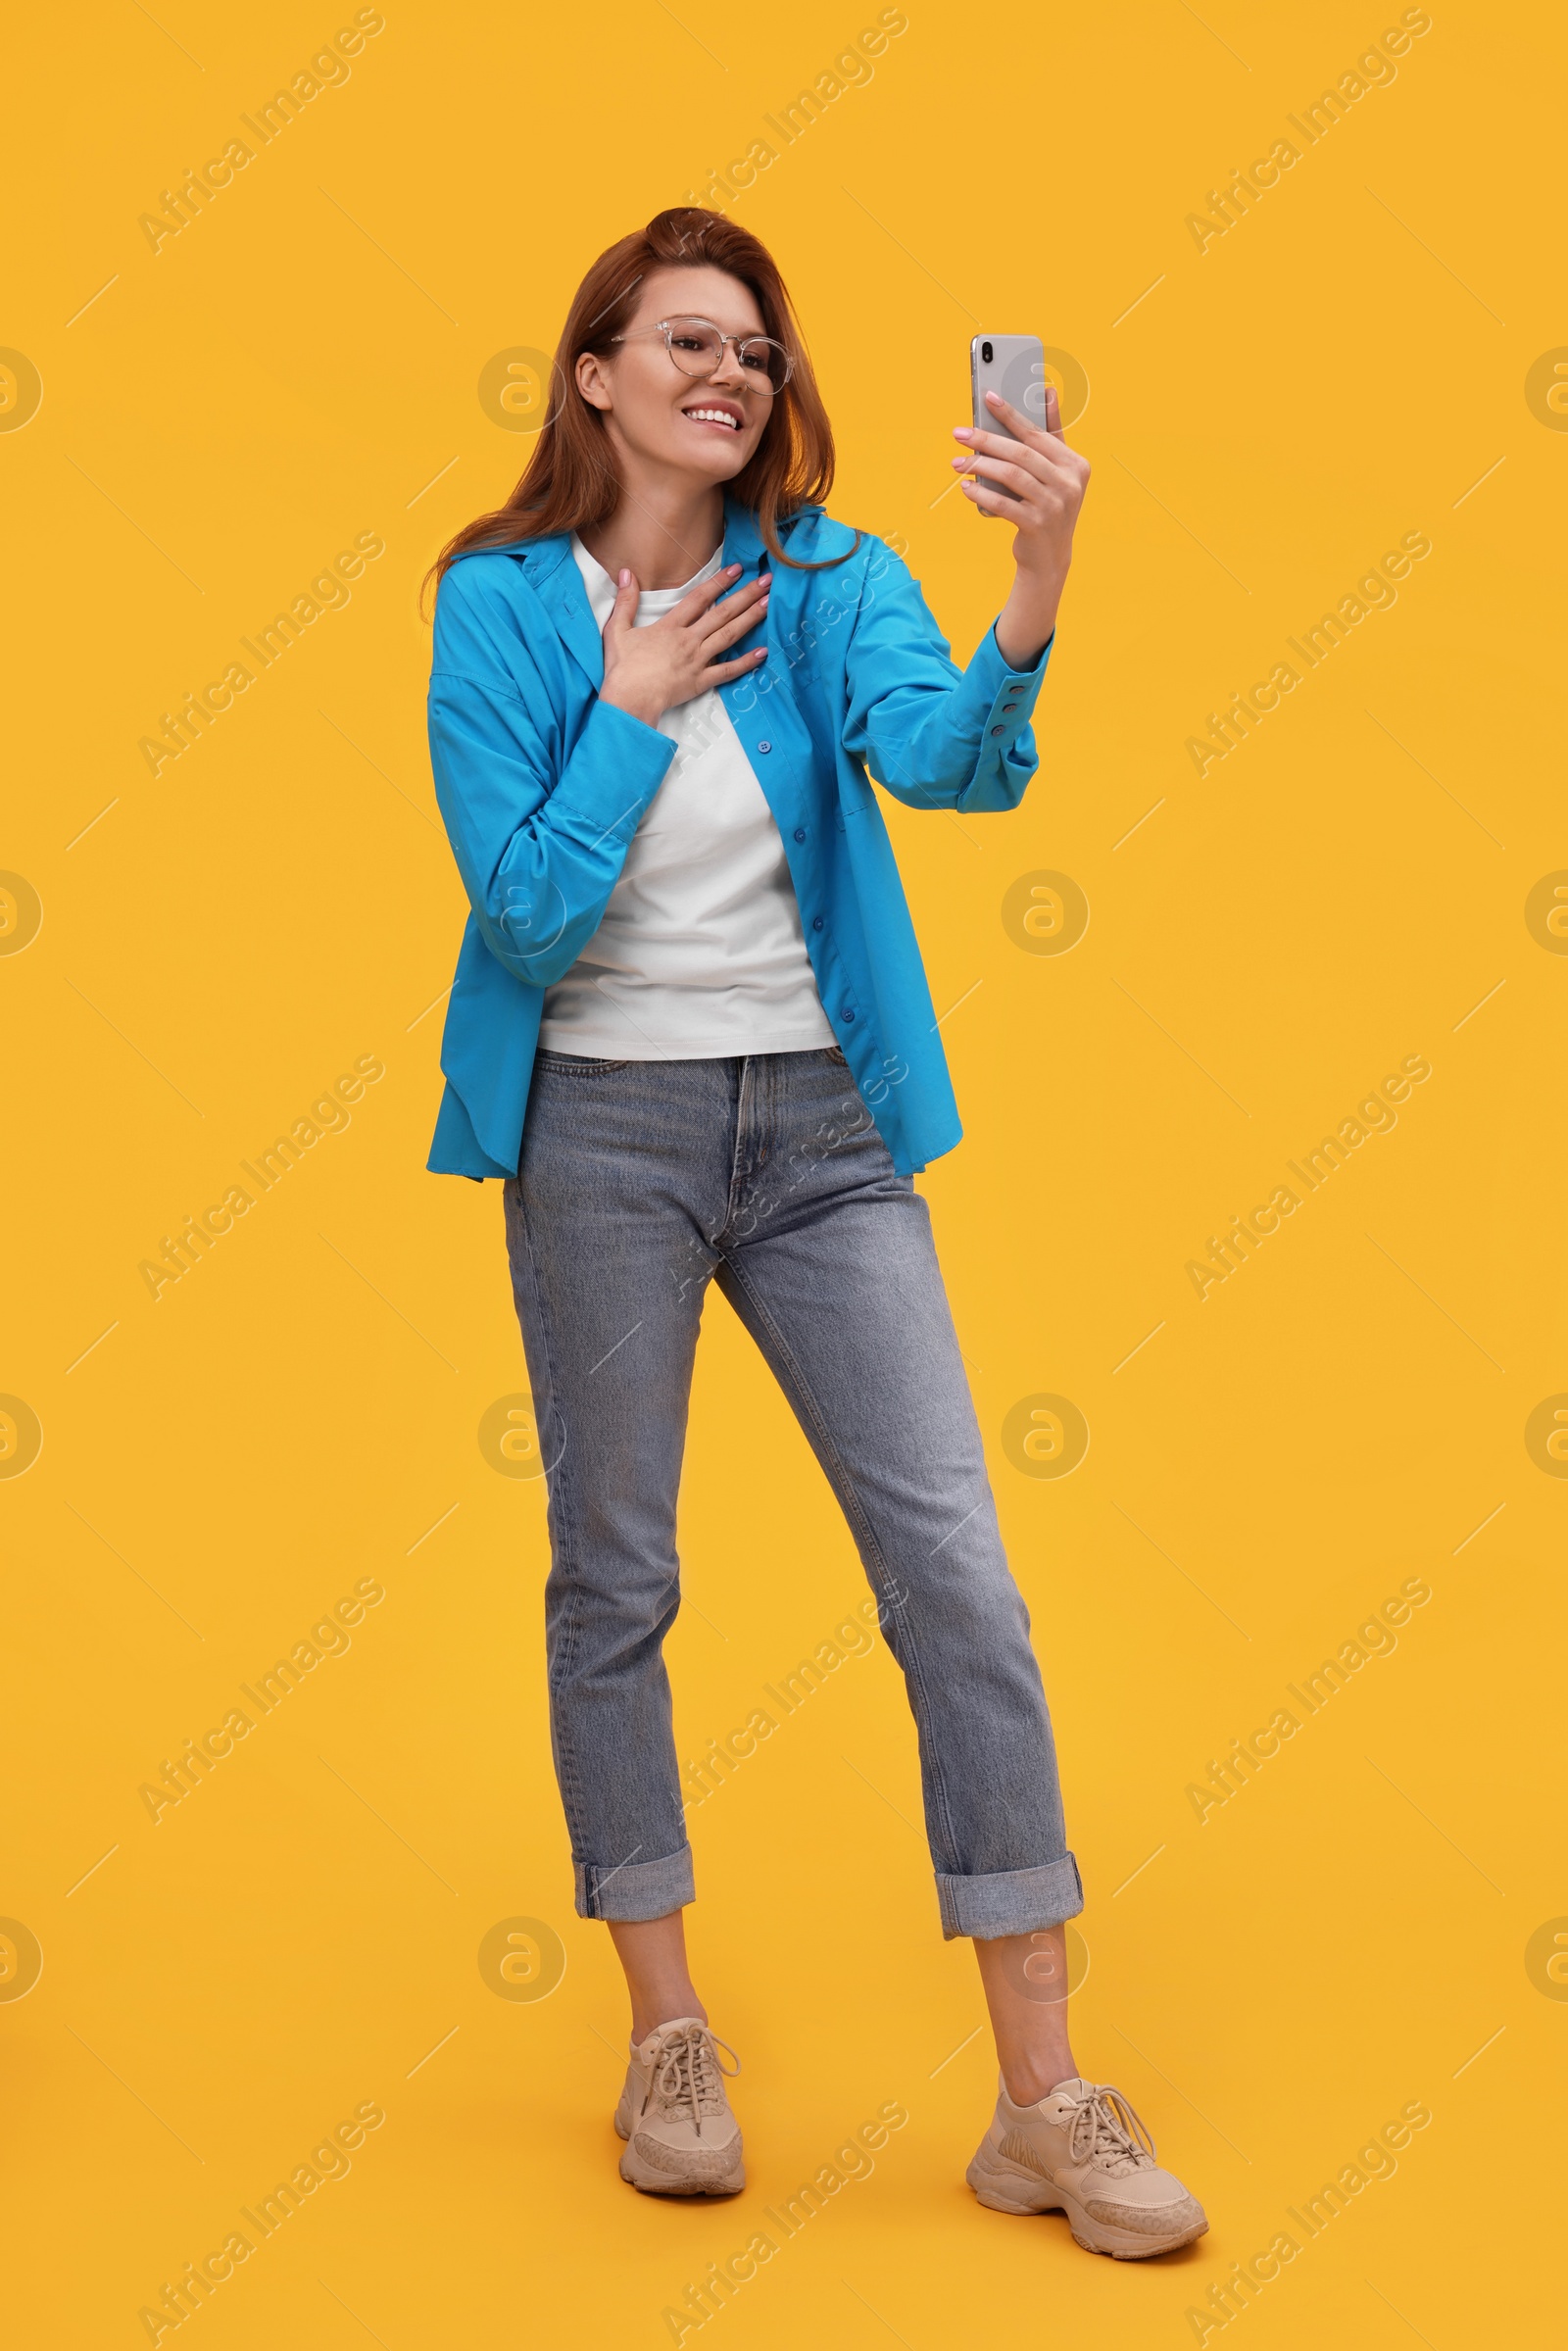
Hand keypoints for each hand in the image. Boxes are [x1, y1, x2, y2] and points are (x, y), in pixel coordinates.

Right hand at [598, 563, 769, 727]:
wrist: (628, 700)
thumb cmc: (622, 668)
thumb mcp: (617, 630)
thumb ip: (625, 601)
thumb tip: (627, 573)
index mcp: (670, 626)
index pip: (699, 598)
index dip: (719, 582)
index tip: (737, 569)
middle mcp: (688, 640)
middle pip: (722, 613)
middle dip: (746, 595)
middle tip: (767, 581)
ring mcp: (697, 661)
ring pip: (729, 636)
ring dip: (751, 619)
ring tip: (769, 604)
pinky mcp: (701, 682)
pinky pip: (727, 671)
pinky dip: (746, 663)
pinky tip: (763, 652)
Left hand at [952, 384, 1090, 668]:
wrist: (1049, 558)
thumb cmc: (1047, 506)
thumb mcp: (1056, 472)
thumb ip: (1052, 435)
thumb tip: (1049, 392)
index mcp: (1075, 464)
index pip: (1037, 433)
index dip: (1011, 414)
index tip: (988, 397)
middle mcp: (1069, 483)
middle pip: (1021, 453)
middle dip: (986, 440)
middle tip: (959, 433)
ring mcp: (1055, 506)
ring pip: (1011, 476)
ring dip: (980, 466)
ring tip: (958, 462)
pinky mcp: (1037, 526)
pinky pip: (1003, 504)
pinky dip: (981, 494)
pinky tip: (965, 488)